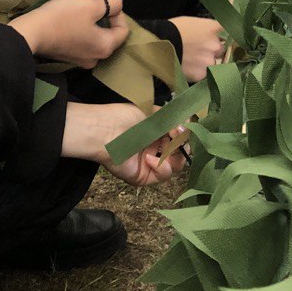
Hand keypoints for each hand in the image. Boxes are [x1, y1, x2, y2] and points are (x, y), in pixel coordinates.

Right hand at [9, 0, 128, 68]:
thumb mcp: (90, 4)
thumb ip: (111, 3)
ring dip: (92, 24)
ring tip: (81, 11)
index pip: (124, 29)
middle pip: (109, 35)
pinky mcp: (68, 58)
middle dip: (104, 18)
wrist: (31, 33)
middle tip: (92, 4)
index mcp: (106, 47)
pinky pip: (82, 43)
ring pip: (95, 39)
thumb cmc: (63, 18)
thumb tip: (117, 4)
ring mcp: (81, 61)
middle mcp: (96, 58)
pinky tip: (71, 22)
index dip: (118, 12)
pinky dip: (81, 32)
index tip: (103, 1)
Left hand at [60, 102, 187, 186]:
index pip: (178, 137)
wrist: (105, 131)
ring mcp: (149, 163)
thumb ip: (173, 121)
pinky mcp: (143, 177)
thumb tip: (186, 130)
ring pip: (175, 166)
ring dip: (175, 157)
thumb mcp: (153, 114)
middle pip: (179, 153)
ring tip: (167, 149)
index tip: (185, 128)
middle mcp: (153, 147)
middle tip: (179, 139)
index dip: (185, 134)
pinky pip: (162, 176)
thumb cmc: (125, 118)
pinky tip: (150, 158)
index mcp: (155, 132)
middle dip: (183, 147)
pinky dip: (161, 167)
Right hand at [169, 16, 225, 82]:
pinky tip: (187, 69)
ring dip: (206, 64)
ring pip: (214, 64)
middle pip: (221, 50)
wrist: (158, 45)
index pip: (229, 31)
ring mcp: (209, 61)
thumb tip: (212, 33)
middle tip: (199, 51)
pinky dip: (198, 73)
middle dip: (212, 51)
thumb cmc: (171, 30)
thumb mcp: (191, 23)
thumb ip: (206, 29)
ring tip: (191, 62)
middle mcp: (215, 45)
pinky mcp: (201, 74)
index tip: (223, 38)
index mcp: (213, 29)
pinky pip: (204, 75)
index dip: (225, 36)